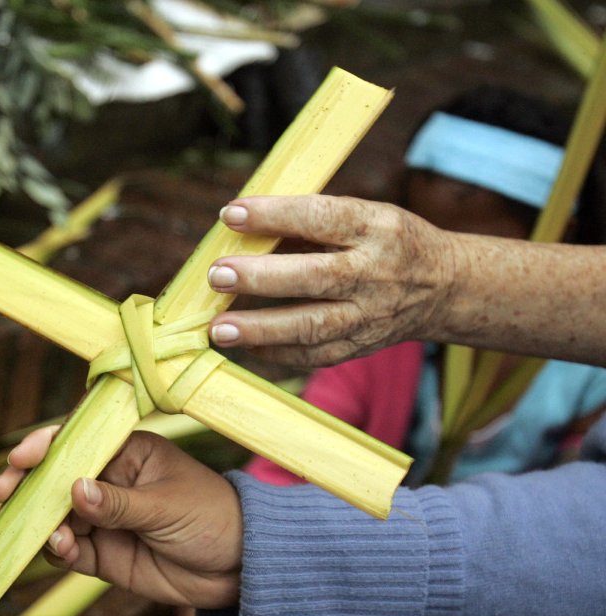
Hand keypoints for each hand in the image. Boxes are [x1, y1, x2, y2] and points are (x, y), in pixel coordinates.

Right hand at [0, 427, 242, 607]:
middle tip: (2, 491)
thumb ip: (119, 503)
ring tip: (43, 530)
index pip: (79, 442)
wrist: (242, 569)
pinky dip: (59, 548)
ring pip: (57, 515)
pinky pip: (71, 549)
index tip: (21, 457)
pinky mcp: (104, 554)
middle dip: (28, 484)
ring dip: (40, 520)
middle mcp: (110, 482)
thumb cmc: (214, 518)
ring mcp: (104, 518)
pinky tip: (59, 547)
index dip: (46, 446)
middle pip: (57, 478)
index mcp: (128, 453)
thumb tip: (75, 489)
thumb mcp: (167, 506)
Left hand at [205, 195, 457, 366]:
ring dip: (260, 329)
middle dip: (261, 278)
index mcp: (375, 227)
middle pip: (315, 277)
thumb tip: (239, 229)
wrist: (443, 287)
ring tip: (218, 329)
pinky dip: (276, 353)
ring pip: (312, 327)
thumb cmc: (384, 242)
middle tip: (218, 276)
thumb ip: (308, 223)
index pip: (321, 218)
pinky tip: (244, 346)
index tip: (230, 215)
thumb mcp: (362, 216)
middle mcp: (374, 273)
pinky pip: (314, 356)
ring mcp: (369, 316)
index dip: (274, 215)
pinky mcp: (361, 346)